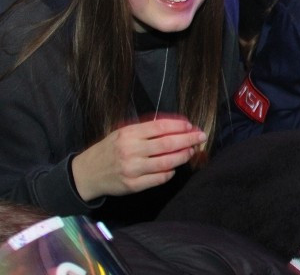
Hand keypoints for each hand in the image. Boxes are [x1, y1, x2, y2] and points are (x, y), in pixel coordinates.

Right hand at [70, 117, 206, 201]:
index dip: (179, 126)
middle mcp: (130, 151)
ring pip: (166, 162)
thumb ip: (146, 129)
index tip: (191, 126)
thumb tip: (176, 125)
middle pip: (167, 144)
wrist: (86, 174)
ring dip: (183, 156)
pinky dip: (170, 172)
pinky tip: (174, 167)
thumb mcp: (122, 133)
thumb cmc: (109, 150)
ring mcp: (132, 169)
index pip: (160, 127)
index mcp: (128, 134)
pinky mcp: (133, 185)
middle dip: (188, 139)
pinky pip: (159, 178)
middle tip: (201, 137)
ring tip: (191, 151)